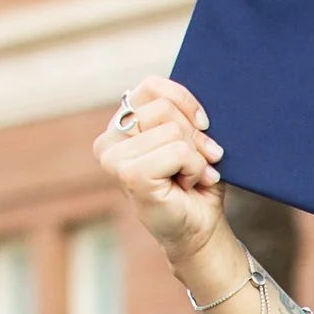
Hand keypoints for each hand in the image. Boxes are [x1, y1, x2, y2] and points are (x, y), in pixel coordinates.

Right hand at [93, 75, 227, 265]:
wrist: (199, 227)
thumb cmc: (195, 184)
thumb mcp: (190, 140)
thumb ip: (183, 115)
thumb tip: (197, 110)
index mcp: (121, 123)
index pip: (152, 86)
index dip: (185, 102)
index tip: (203, 125)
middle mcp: (110, 138)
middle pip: (164, 108)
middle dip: (195, 136)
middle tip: (201, 162)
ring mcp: (114, 157)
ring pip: (173, 131)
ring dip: (195, 157)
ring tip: (190, 176)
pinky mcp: (128, 174)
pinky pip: (178, 151)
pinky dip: (194, 168)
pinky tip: (187, 185)